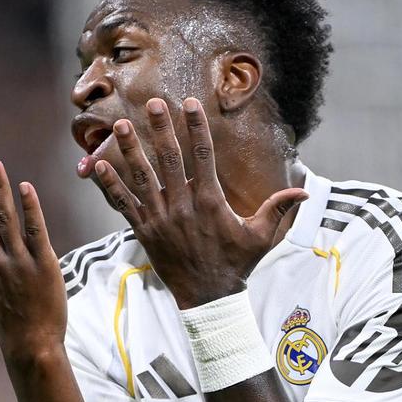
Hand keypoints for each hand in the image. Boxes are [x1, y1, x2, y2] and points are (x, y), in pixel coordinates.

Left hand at [94, 98, 307, 308]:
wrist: (208, 297)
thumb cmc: (236, 265)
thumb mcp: (261, 236)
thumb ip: (278, 209)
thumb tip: (305, 193)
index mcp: (209, 201)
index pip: (203, 155)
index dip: (196, 127)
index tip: (191, 103)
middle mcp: (182, 205)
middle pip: (169, 159)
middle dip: (161, 129)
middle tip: (152, 104)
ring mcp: (160, 218)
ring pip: (142, 178)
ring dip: (130, 150)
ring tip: (120, 127)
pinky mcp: (144, 231)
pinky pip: (123, 205)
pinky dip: (110, 185)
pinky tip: (96, 166)